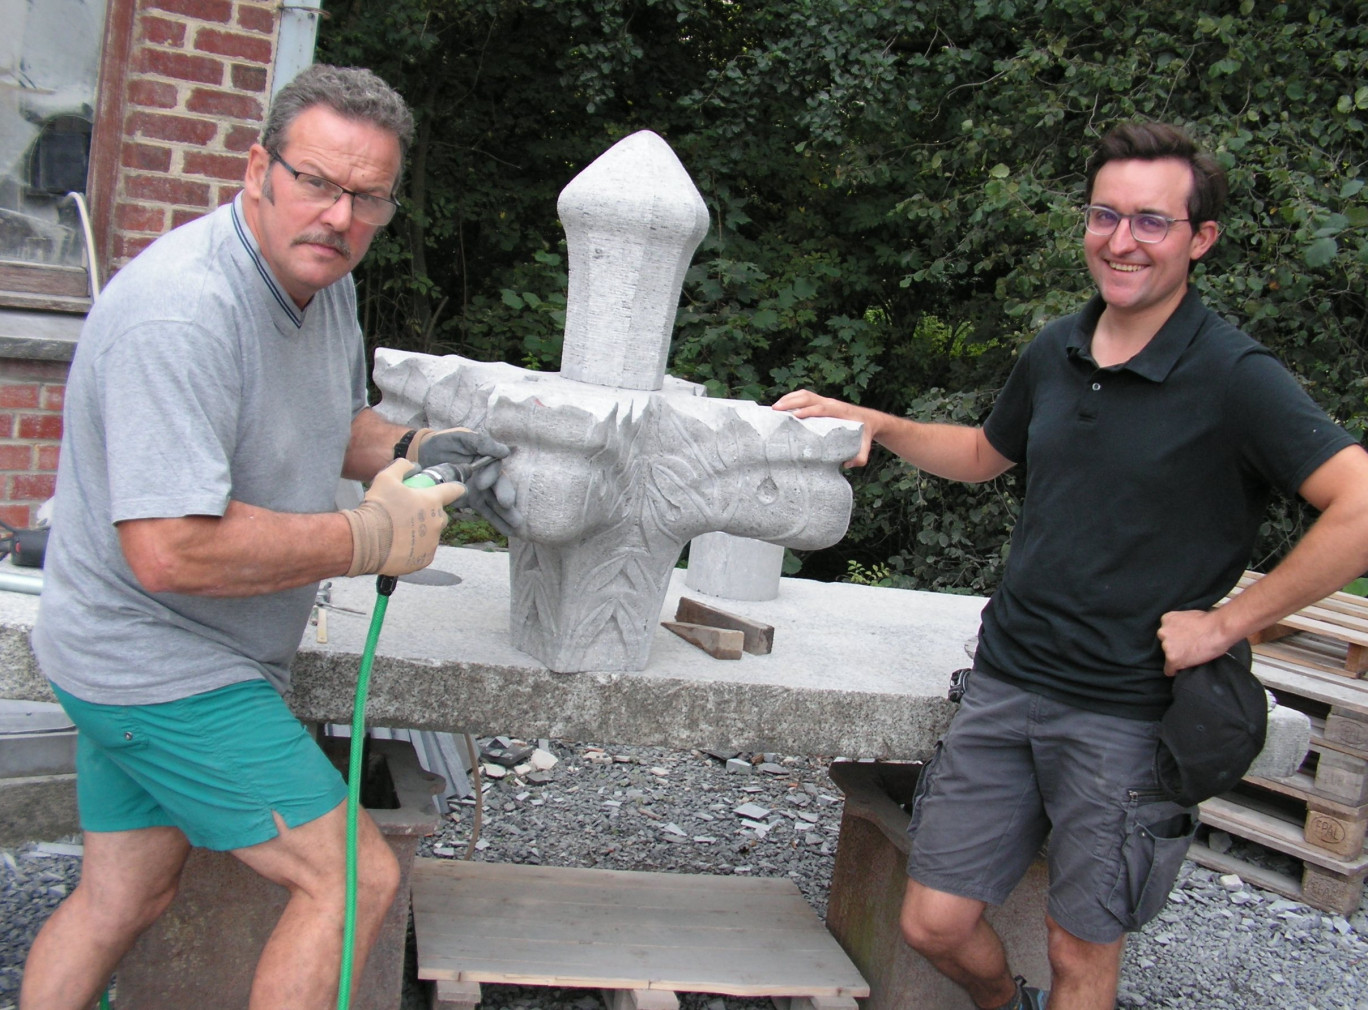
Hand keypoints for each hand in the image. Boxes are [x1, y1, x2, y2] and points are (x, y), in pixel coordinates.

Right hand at [343, 459, 466, 575]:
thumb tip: (412, 466)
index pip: (453, 490)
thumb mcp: (386, 478)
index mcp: (432, 501)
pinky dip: (415, 548)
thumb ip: (402, 467)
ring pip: (432, 535)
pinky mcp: (425, 558)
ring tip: (399, 532)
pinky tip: (399, 546)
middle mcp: (437, 522)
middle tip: (410, 514)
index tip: (457, 489)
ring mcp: (432, 542)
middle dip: (430, 514)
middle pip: (441, 516)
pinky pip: (424, 551)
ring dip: (422, 532)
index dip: (455, 488)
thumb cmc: (378, 507)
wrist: (365, 540)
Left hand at [410, 427, 524, 536]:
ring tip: (517, 527)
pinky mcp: (472, 501)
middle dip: (506, 498)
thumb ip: (481, 442)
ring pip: (496, 503)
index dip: (491, 477)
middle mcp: (488, 475)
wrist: (426, 454)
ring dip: (506, 515)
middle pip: (500, 487)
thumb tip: (505, 452)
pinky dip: (496, 521)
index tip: (481, 484)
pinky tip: (508, 531)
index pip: (494, 469)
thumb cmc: (446, 442)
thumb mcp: (462, 437)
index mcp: (487, 459)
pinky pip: (486, 511)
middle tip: (509, 507)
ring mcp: (481, 489)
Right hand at [771, 389, 873, 466]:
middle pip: (809, 397)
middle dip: (791, 402)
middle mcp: (831, 403)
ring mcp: (825, 401)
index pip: (822, 408)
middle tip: (776, 410)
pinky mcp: (820, 402)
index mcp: (840, 412)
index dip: (809, 411)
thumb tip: (846, 464)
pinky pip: (804, 396)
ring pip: (805, 394)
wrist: (869, 420)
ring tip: (774, 407)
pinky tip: (781, 406)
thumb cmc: (864, 433)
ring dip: (789, 398)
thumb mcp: (865, 446)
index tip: (795, 416)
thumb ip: (860, 457)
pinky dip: (792, 398)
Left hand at [1156, 609, 1237, 675]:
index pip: (1165, 633)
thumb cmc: (1210, 621)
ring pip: (1168, 656)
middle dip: (1175, 646)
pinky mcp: (1172, 659)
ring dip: (1177, 657)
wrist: (1218, 629)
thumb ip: (1180, 624)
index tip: (1183, 641)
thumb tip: (1182, 631)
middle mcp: (1163, 632)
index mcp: (1166, 620)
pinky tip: (1183, 669)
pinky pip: (1169, 670)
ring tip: (1191, 656)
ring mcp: (1166, 646)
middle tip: (1188, 648)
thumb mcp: (1189, 615)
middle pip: (1165, 644)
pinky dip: (1175, 671)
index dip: (1175, 638)